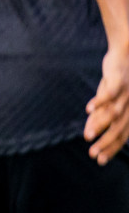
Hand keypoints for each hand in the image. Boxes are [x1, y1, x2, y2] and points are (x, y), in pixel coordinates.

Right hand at [86, 47, 128, 163]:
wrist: (127, 52)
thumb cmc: (119, 78)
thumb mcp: (109, 100)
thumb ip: (100, 116)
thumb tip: (89, 132)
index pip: (122, 135)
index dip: (112, 148)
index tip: (99, 161)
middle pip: (120, 128)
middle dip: (106, 143)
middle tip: (93, 155)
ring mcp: (127, 93)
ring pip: (114, 113)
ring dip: (100, 125)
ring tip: (88, 136)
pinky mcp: (120, 79)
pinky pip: (110, 93)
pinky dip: (100, 102)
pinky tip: (88, 109)